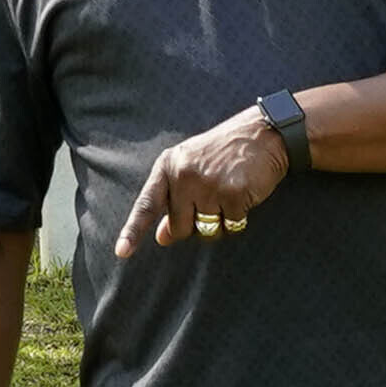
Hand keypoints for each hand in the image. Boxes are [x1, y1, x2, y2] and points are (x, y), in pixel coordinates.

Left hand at [111, 109, 287, 260]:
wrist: (262, 134)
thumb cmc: (223, 154)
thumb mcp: (190, 169)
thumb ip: (173, 200)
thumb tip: (162, 238)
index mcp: (169, 166)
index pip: (147, 204)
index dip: (133, 231)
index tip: (122, 252)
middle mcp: (184, 174)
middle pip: (180, 227)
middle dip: (195, 224)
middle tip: (211, 199)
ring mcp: (209, 184)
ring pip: (206, 230)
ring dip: (219, 222)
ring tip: (228, 194)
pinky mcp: (234, 194)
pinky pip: (231, 227)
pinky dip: (238, 219)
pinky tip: (243, 195)